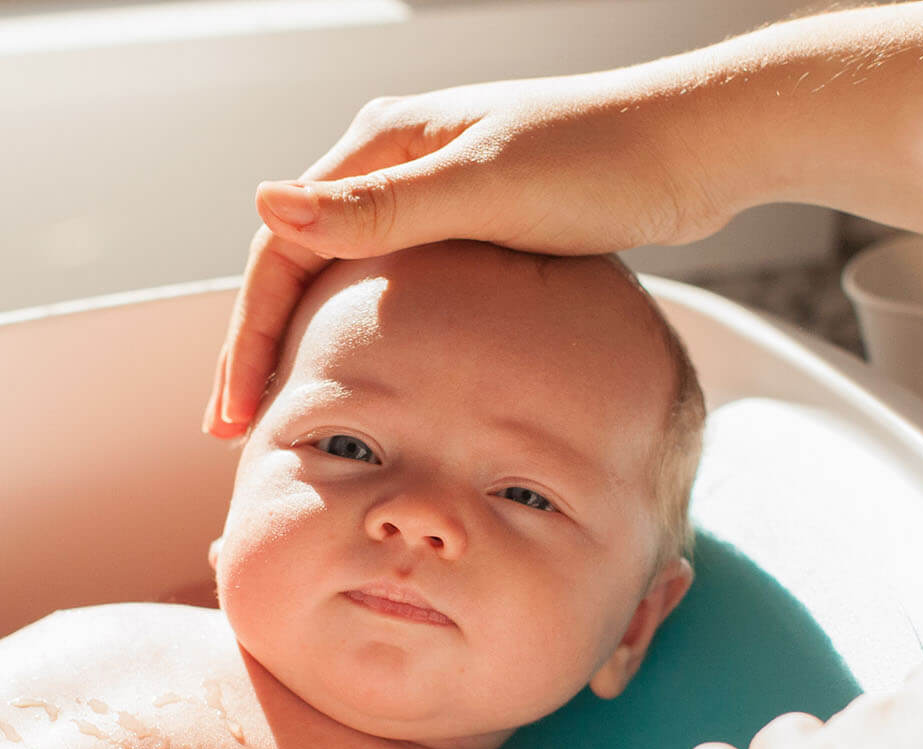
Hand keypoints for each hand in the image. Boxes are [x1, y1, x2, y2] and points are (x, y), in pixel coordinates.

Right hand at [204, 69, 737, 437]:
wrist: (689, 150)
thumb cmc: (595, 164)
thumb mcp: (480, 190)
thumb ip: (378, 208)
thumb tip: (266, 203)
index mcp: (382, 144)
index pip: (282, 247)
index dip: (249, 335)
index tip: (233, 411)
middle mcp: (397, 160)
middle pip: (300, 263)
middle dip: (262, 347)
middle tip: (233, 430)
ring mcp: (435, 190)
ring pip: (342, 276)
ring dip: (305, 340)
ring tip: (284, 412)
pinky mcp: (476, 219)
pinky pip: (392, 283)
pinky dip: (362, 330)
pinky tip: (366, 378)